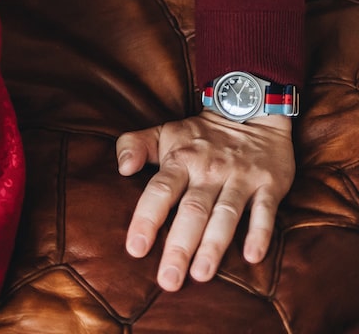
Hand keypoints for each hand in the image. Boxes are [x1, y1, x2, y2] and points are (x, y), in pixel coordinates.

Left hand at [118, 110, 295, 289]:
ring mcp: (240, 178)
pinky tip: (252, 257)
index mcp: (180, 160)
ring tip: (200, 275)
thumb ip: (134, 145)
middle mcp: (209, 171)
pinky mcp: (269, 185)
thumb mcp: (163, 132)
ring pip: (226, 215)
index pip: (159, 192)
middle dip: (179, 247)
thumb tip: (121, 168)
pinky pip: (265, 211)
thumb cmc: (200, 133)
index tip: (135, 250)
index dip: (146, 219)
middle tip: (168, 280)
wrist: (249, 109)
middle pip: (192, 212)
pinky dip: (260, 233)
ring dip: (213, 246)